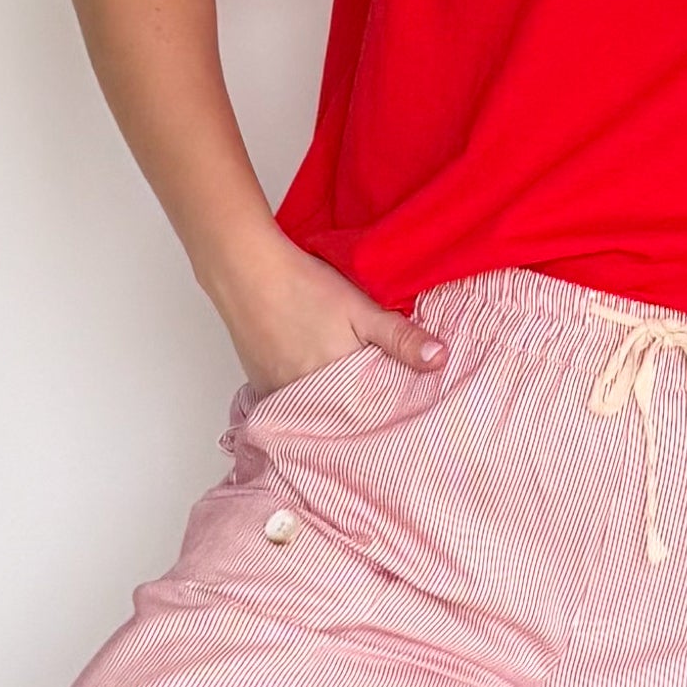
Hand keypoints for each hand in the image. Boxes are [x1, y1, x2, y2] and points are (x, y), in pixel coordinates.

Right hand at [227, 250, 444, 397]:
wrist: (246, 271)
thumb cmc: (303, 286)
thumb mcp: (362, 309)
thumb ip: (400, 338)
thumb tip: (440, 360)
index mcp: (338, 384)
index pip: (373, 413)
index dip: (390, 410)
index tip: (407, 407)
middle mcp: (307, 398)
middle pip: (344, 416)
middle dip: (363, 412)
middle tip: (381, 401)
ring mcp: (281, 394)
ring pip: (318, 410)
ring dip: (334, 406)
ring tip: (350, 393)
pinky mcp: (263, 387)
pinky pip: (291, 404)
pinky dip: (307, 398)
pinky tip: (317, 381)